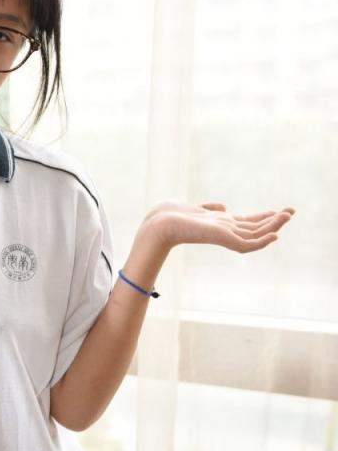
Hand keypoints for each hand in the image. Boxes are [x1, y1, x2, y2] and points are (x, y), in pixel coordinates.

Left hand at [145, 201, 295, 250]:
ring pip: (254, 234)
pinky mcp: (221, 239)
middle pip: (255, 227)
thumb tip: (223, 206)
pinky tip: (274, 235)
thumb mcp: (195, 208)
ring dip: (272, 225)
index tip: (277, 211)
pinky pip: (246, 244)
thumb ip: (211, 209)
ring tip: (288, 216)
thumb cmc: (170, 216)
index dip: (262, 218)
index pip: (246, 222)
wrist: (158, 224)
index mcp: (219, 224)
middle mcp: (224, 230)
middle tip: (292, 211)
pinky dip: (261, 241)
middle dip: (273, 220)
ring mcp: (224, 235)